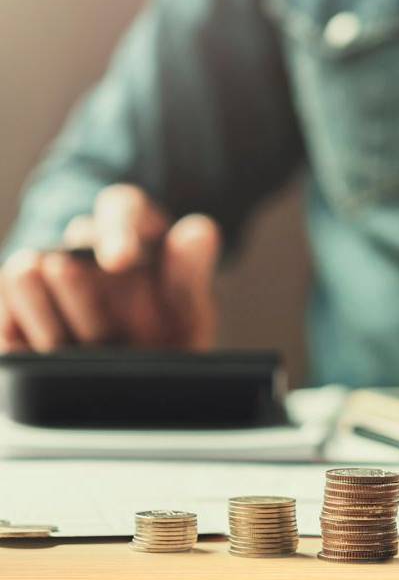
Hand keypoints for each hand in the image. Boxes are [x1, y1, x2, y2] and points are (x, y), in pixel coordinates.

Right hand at [0, 185, 220, 352]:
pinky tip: (19, 337)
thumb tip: (199, 231)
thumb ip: (190, 271)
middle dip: (79, 273)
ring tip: (44, 309)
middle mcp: (86, 248)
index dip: (120, 229)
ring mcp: (48, 279)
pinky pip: (4, 309)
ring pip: (28, 270)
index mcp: (133, 231)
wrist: (140, 370)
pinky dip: (10, 322)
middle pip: (74, 242)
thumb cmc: (167, 330)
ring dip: (37, 297)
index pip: (123, 208)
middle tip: (75, 287)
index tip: (121, 258)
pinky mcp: (18, 313)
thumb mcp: (186, 306)